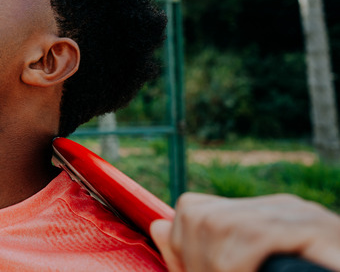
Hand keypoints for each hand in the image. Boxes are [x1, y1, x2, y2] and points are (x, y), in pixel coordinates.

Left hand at [150, 192, 339, 271]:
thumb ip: (198, 258)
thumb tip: (158, 226)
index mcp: (259, 217)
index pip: (193, 209)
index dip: (183, 247)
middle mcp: (278, 208)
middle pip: (200, 216)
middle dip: (196, 260)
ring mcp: (300, 215)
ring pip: (221, 224)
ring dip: (216, 267)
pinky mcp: (316, 228)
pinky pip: (256, 235)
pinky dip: (238, 265)